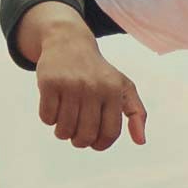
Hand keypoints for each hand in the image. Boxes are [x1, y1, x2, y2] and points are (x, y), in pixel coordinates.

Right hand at [26, 13, 147, 152]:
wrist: (69, 43)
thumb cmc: (99, 73)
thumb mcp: (123, 86)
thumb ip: (136, 113)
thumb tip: (141, 142)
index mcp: (114, 90)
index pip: (110, 133)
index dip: (100, 144)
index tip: (93, 142)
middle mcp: (94, 87)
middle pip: (86, 135)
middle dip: (79, 142)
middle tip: (76, 134)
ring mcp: (71, 84)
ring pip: (64, 129)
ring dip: (62, 132)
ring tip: (65, 122)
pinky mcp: (50, 82)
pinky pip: (47, 117)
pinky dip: (48, 119)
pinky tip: (54, 107)